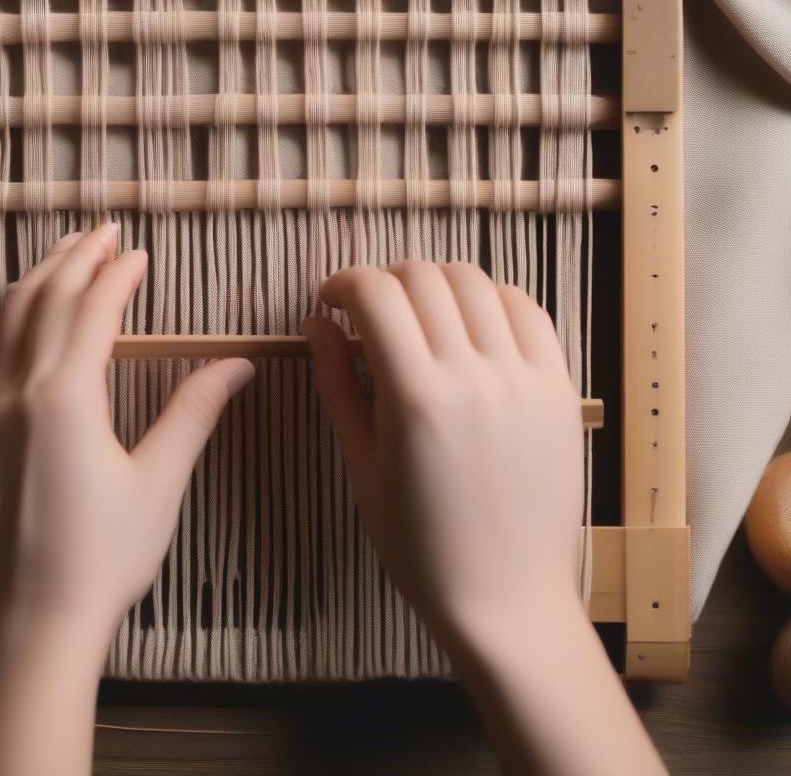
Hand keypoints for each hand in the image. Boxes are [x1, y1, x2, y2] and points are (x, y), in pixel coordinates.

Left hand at [0, 224, 253, 649]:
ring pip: (0, 322)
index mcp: (65, 398)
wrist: (34, 621)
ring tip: (61, 256)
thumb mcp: (160, 481)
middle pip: (42, 301)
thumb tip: (240, 363)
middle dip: (74, 258)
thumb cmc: (105, 555)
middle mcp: (13, 393)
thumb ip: (194, 411)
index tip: (140, 253)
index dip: (118, 274)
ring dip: (33, 281)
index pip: (92, 311)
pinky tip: (10, 318)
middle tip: (102, 231)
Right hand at [304, 261, 584, 648]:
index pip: (376, 295)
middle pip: (424, 277)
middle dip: (386, 280)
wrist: (506, 597)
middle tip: (371, 310)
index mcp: (417, 400)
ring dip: (437, 284)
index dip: (344, 282)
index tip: (331, 298)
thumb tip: (316, 323)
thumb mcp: (362, 466)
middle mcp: (475, 377)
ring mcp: (524, 379)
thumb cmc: (420, 545)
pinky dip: (492, 301)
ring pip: (476, 283)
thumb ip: (337, 384)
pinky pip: (528, 312)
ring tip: (421, 314)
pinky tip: (472, 325)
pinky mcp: (559, 390)